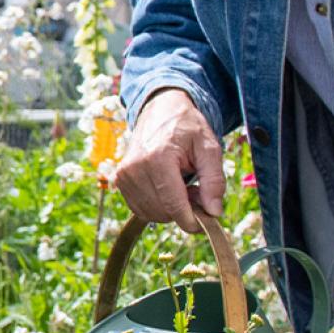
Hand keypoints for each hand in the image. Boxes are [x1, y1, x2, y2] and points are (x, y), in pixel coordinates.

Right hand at [114, 88, 223, 233]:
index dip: (192, 221)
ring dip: (170, 209)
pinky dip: (157, 206)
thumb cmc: (187, 127)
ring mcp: (124, 175)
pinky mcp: (119, 180)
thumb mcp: (209, 147)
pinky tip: (167, 189)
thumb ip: (214, 180)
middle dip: (183, 210)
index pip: (174, 205)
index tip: (206, 222)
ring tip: (182, 186)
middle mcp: (135, 167)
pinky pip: (140, 208)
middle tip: (197, 191)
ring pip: (151, 213)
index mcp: (158, 157)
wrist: (160, 110)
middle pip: (163, 212)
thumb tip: (213, 212)